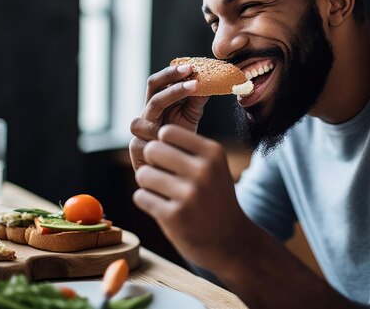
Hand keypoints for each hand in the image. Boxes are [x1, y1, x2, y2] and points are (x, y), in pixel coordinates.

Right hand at [129, 64, 208, 169]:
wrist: (175, 172)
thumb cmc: (181, 141)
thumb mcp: (192, 117)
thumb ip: (195, 100)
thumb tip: (207, 79)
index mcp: (158, 104)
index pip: (159, 82)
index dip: (173, 73)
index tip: (192, 66)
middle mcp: (147, 114)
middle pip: (152, 89)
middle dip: (171, 79)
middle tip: (191, 72)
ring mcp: (140, 132)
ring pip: (150, 108)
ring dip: (170, 97)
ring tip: (194, 90)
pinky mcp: (137, 150)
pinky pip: (145, 140)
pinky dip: (161, 135)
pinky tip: (177, 128)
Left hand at [133, 124, 251, 272]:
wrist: (231, 241)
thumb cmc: (214, 198)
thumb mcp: (212, 167)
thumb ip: (183, 149)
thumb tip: (138, 128)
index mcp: (213, 152)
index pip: (167, 132)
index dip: (162, 144)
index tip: (170, 159)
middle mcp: (203, 170)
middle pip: (152, 149)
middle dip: (151, 163)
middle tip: (163, 177)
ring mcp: (189, 194)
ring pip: (142, 174)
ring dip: (147, 184)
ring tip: (164, 193)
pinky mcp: (173, 216)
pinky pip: (141, 197)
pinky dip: (147, 202)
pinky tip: (165, 209)